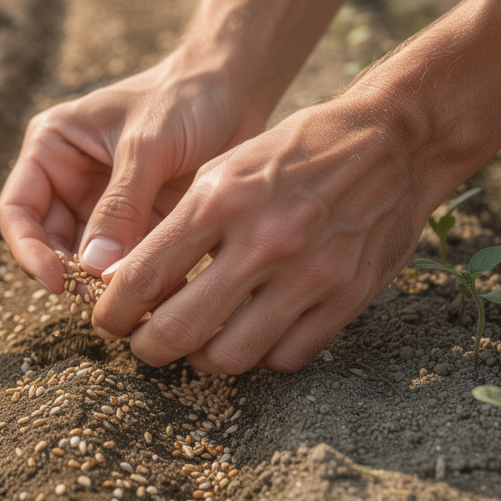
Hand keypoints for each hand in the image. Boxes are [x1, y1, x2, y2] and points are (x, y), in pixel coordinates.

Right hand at [0, 51, 261, 292]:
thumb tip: (93, 267)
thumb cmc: (185, 97)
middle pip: (50, 245)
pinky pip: (129, 265)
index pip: (17, 211)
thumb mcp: (148, 146)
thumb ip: (121, 205)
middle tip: (104, 301)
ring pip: (90, 263)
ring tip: (140, 300)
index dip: (28, 251)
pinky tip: (167, 293)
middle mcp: (69, 181)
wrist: (237, 88)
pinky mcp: (140, 225)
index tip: (56, 282)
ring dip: (109, 285)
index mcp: (51, 150)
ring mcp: (104, 207)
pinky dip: (143, 281)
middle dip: (73, 275)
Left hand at [91, 95, 444, 373]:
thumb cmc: (294, 152)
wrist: (393, 142)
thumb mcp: (225, 167)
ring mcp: (310, 274)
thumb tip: (126, 280)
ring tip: (197, 342)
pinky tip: (250, 332)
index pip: (144, 276)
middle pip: (180, 330)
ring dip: (202, 358)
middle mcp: (263, 240)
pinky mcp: (346, 297)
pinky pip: (284, 357)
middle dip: (148, 349)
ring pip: (230, 356)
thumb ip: (178, 224)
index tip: (107, 321)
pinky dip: (258, 355)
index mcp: (221, 199)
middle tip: (144, 345)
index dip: (113, 311)